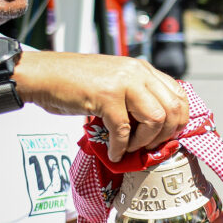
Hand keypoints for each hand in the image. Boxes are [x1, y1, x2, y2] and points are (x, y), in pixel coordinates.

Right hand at [15, 52, 187, 160]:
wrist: (42, 75)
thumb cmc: (75, 83)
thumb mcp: (116, 82)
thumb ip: (137, 97)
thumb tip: (158, 128)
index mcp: (143, 69)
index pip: (179, 95)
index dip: (179, 120)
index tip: (167, 136)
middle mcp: (137, 72)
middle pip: (173, 108)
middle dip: (166, 134)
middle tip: (150, 146)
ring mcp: (122, 83)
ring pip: (155, 119)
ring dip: (145, 141)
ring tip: (131, 148)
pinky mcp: (105, 97)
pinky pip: (124, 130)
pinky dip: (121, 147)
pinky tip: (114, 153)